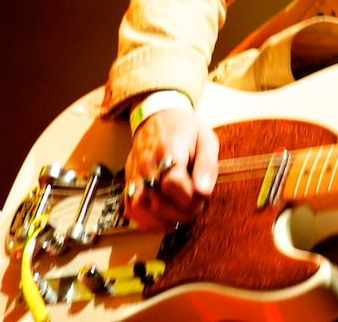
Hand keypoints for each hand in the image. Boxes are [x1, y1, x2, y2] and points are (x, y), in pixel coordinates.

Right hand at [123, 108, 218, 231]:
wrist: (158, 116)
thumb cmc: (185, 129)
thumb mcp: (206, 139)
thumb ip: (207, 165)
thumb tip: (204, 191)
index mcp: (169, 150)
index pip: (173, 184)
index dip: (190, 198)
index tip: (202, 197)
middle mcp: (147, 164)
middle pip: (157, 202)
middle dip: (181, 213)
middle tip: (195, 207)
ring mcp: (135, 174)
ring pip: (139, 209)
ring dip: (162, 221)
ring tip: (180, 217)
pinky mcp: (129, 182)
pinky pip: (130, 208)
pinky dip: (145, 221)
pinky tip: (162, 220)